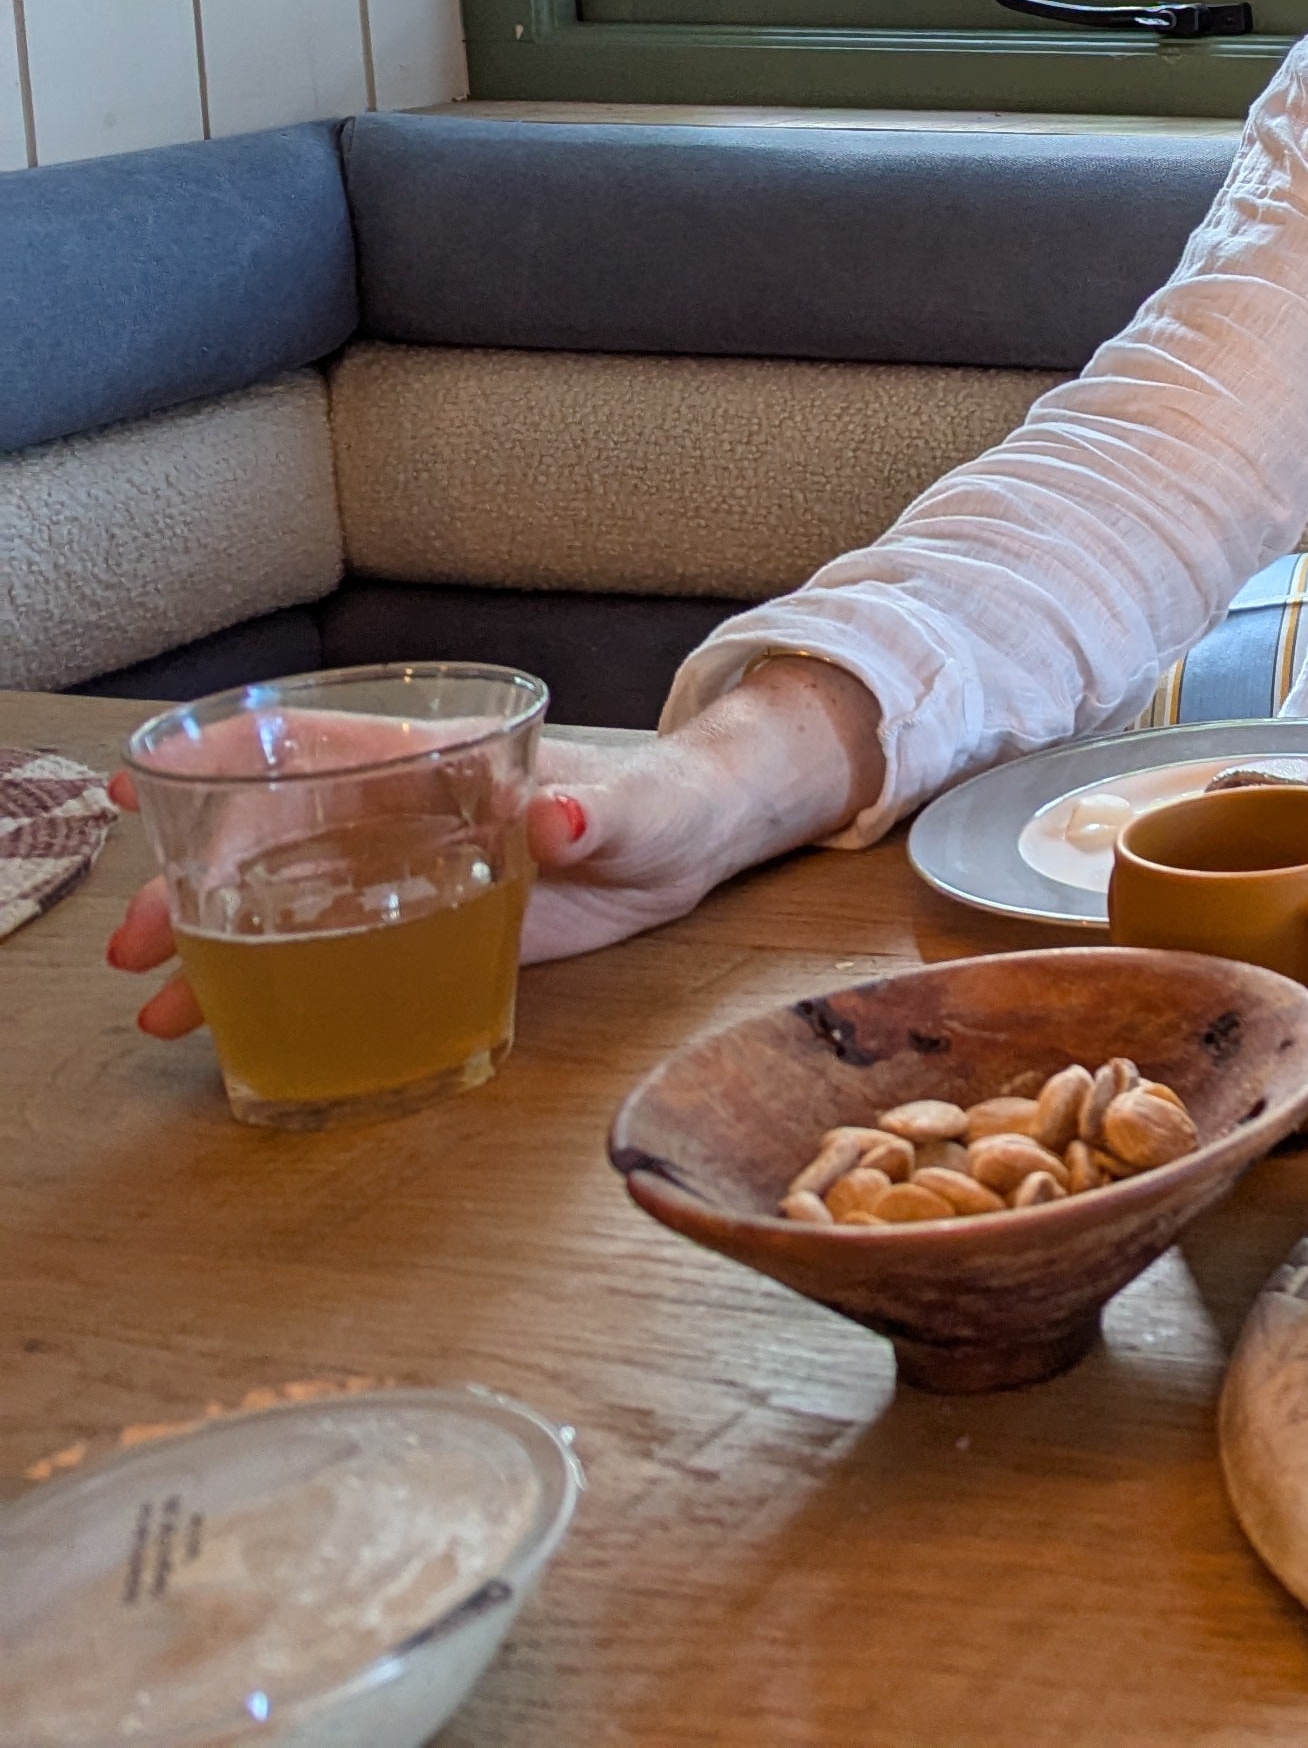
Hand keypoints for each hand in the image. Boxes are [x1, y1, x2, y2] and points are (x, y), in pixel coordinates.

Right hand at [102, 656, 887, 1039]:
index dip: (224, 760)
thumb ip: (593, 814)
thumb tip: (557, 816)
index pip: (309, 749)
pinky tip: (226, 1029)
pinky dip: (275, 987)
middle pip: (269, 839)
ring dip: (216, 949)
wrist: (698, 845)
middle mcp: (401, 819)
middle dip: (194, 884)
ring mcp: (406, 878)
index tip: (145, 783)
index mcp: (436, 765)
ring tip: (158, 1008)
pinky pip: (335, 957)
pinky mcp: (427, 933)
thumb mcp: (636, 809)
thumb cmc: (663, 801)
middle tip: (137, 947)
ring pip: (284, 905)